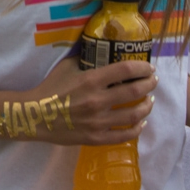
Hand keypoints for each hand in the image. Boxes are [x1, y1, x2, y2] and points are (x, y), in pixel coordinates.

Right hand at [10, 56, 157, 145]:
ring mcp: (99, 121)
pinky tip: (140, 123)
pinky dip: (136, 129)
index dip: (142, 67)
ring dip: (147, 106)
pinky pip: (124, 135)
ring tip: (150, 101)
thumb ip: (85, 60)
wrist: (36, 115)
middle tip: (153, 81)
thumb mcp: (67, 67)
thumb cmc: (51, 88)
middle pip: (134, 90)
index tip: (149, 67)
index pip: (125, 70)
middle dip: (149, 84)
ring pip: (134, 114)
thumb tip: (101, 52)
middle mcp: (98, 100)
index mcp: (91, 80)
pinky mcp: (97, 137)